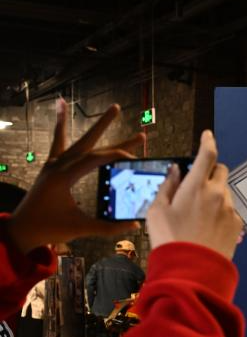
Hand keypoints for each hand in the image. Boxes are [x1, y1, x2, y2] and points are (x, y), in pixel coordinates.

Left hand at [7, 101, 143, 253]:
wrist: (22, 229)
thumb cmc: (49, 228)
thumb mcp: (80, 228)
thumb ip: (108, 227)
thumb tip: (135, 225)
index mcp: (64, 178)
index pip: (95, 158)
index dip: (116, 155)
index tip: (134, 156)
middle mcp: (57, 166)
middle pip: (86, 142)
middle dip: (102, 124)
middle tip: (116, 107)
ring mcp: (52, 164)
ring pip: (74, 138)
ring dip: (86, 123)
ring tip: (92, 107)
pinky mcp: (50, 167)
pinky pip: (58, 142)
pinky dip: (61, 125)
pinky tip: (61, 107)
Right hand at [145, 130, 243, 258]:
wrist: (191, 270)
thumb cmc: (170, 240)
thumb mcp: (157, 210)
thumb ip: (167, 186)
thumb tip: (176, 171)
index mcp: (195, 186)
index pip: (207, 155)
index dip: (208, 141)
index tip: (207, 135)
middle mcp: (217, 194)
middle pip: (221, 170)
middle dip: (211, 172)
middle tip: (198, 184)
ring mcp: (230, 209)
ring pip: (225, 192)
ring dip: (215, 195)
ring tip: (199, 216)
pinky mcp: (237, 224)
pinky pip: (231, 211)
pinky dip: (221, 213)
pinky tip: (208, 227)